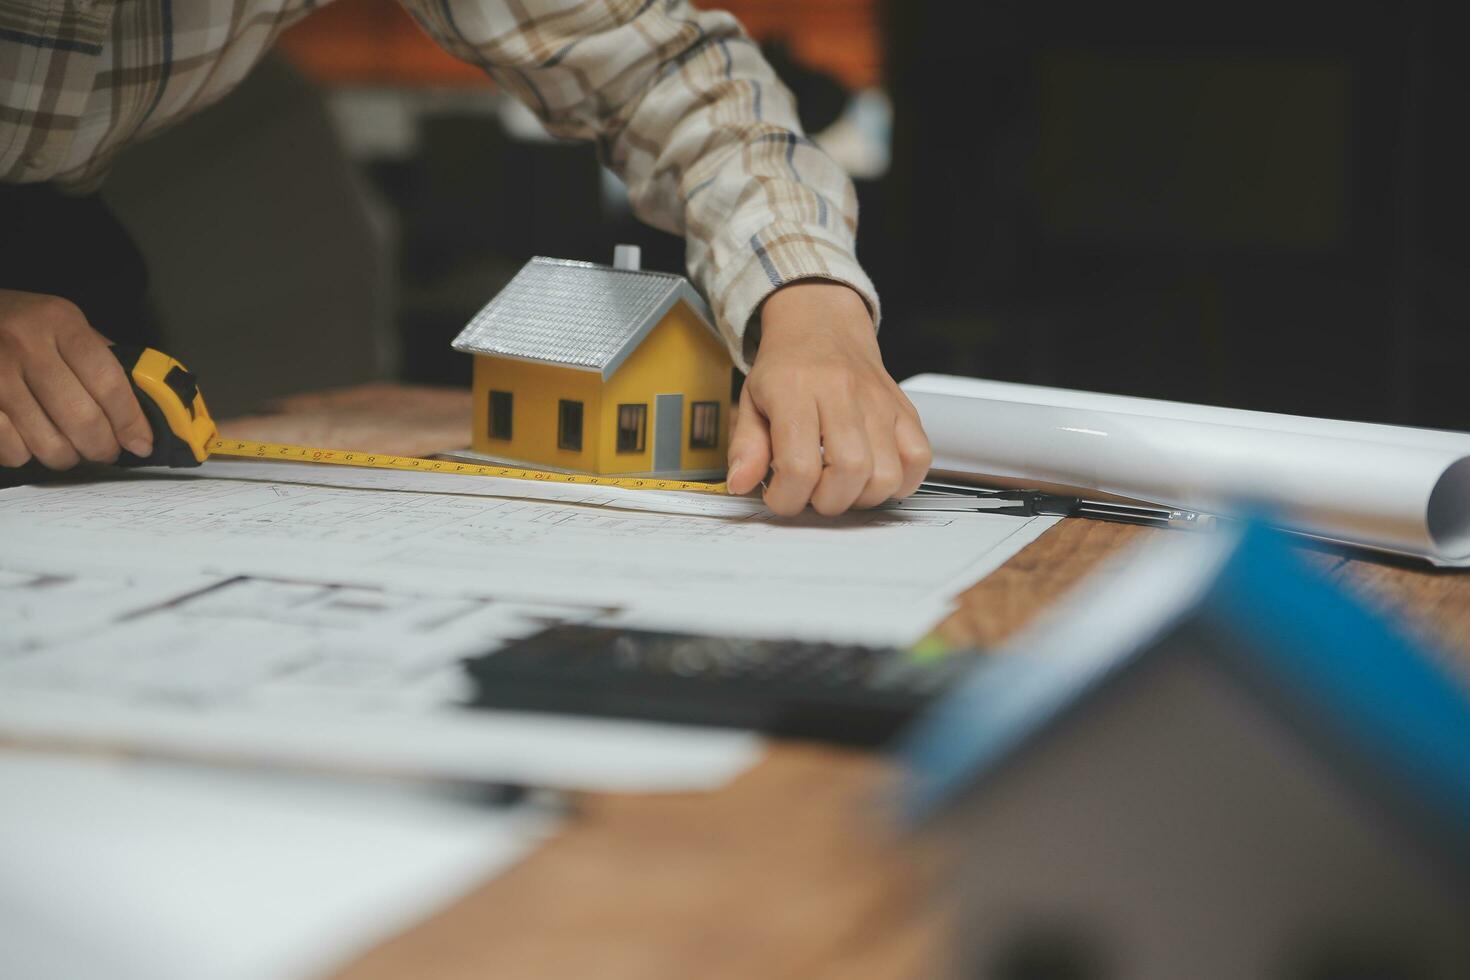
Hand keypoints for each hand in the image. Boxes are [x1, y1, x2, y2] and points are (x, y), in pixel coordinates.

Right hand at [0, 289, 151, 468]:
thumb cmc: (21, 324)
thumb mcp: (64, 324)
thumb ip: (102, 359)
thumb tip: (145, 408)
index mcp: (60, 322)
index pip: (109, 382)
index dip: (130, 421)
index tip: (141, 443)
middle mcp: (25, 344)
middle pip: (82, 419)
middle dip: (102, 447)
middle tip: (105, 451)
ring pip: (48, 443)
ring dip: (68, 457)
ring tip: (70, 448)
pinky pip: (11, 450)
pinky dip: (27, 455)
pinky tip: (30, 440)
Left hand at [726, 281, 930, 515]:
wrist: (822, 325)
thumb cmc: (787, 367)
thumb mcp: (751, 402)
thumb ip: (745, 447)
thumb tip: (740, 483)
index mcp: (796, 389)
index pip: (799, 464)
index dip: (788, 498)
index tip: (780, 497)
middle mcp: (842, 392)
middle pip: (850, 470)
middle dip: (827, 501)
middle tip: (812, 494)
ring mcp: (879, 401)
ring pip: (887, 472)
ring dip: (862, 497)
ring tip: (841, 487)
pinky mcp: (904, 409)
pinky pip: (919, 458)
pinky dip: (901, 482)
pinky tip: (874, 477)